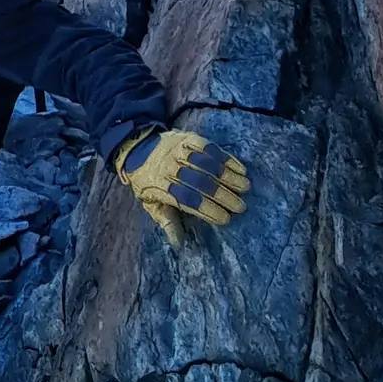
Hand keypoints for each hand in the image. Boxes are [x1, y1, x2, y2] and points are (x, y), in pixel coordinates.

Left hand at [114, 127, 250, 246]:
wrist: (137, 148)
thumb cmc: (148, 181)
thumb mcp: (150, 203)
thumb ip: (166, 221)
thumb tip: (178, 244)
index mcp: (160, 186)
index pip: (186, 199)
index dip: (207, 210)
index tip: (225, 219)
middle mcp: (169, 167)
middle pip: (199, 182)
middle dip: (222, 195)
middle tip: (240, 207)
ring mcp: (178, 150)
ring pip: (206, 164)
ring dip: (227, 176)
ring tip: (245, 187)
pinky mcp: (187, 138)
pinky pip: (208, 147)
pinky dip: (226, 158)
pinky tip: (240, 169)